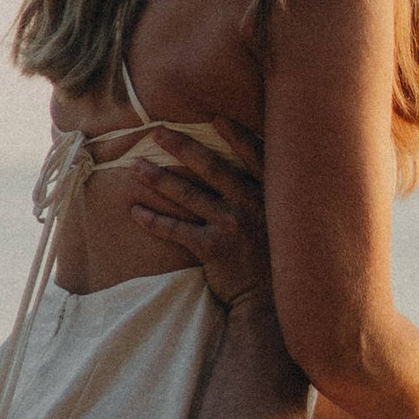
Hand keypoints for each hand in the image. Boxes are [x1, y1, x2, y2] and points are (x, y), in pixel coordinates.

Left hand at [127, 124, 270, 312]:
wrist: (270, 301)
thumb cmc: (274, 260)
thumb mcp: (283, 223)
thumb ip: (269, 199)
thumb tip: (250, 176)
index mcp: (269, 195)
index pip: (253, 156)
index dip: (234, 135)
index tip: (214, 117)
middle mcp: (250, 204)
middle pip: (211, 167)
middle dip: (182, 147)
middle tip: (157, 132)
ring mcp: (230, 225)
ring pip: (187, 195)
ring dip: (159, 179)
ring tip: (136, 167)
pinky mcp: (212, 248)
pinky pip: (176, 229)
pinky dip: (154, 221)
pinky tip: (135, 213)